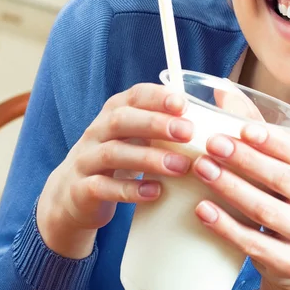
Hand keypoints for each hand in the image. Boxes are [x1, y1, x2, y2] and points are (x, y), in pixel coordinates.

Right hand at [37, 83, 193, 257]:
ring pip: (113, 154)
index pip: (134, 95)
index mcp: (115, 111)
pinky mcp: (81, 189)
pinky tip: (155, 192)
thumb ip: (166, 122)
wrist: (73, 194)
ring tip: (181, 167)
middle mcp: (97, 131)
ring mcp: (86, 160)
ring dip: (149, 159)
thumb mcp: (137, 135)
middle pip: (122, 120)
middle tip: (188, 132)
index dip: (157, 97)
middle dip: (155, 124)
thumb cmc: (120, 157)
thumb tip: (216, 111)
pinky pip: (103, 188)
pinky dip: (130, 191)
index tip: (183, 103)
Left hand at [191, 121, 289, 289]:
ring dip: (231, 188)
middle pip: (282, 179)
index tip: (242, 129)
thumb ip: (254, 126)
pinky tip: (202, 210)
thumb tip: (222, 91)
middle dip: (245, 160)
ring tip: (202, 170)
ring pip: (267, 210)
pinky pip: (255, 244)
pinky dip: (226, 226)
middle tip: (211, 145)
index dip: (273, 140)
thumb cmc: (285, 197)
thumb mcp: (279, 162)